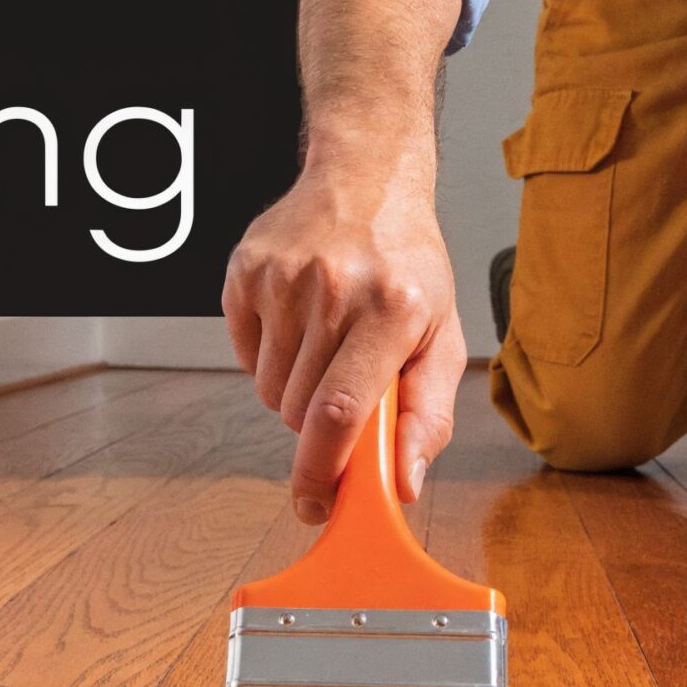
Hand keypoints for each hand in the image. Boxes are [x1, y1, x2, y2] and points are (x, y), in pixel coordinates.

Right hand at [222, 165, 466, 523]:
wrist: (366, 180)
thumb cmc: (408, 265)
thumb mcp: (441, 336)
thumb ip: (428, 414)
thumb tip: (404, 483)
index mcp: (392, 309)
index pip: (341, 411)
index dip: (322, 471)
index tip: (316, 506)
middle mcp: (333, 289)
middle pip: (300, 411)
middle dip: (320, 422)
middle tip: (345, 381)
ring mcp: (282, 277)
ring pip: (269, 390)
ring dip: (294, 388)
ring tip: (325, 342)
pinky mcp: (245, 270)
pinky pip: (244, 355)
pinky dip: (268, 355)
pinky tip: (298, 320)